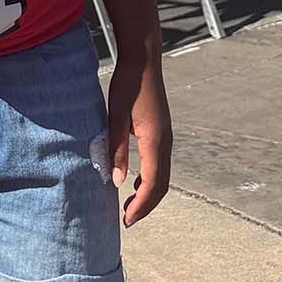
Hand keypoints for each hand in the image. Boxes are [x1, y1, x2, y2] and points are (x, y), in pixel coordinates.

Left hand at [106, 55, 171, 225]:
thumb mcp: (115, 116)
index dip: (139, 205)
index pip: (151, 184)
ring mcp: (166, 137)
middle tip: (127, 219)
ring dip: (148, 193)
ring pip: (162, 175)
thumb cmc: (128, 85)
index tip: (125, 220)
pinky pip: (160, 164)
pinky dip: (150, 179)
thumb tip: (116, 181)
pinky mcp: (161, 132)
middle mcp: (165, 143)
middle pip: (161, 185)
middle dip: (145, 205)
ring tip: (129, 204)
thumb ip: (116, 148)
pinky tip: (134, 180)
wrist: (143, 60)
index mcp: (155, 142)